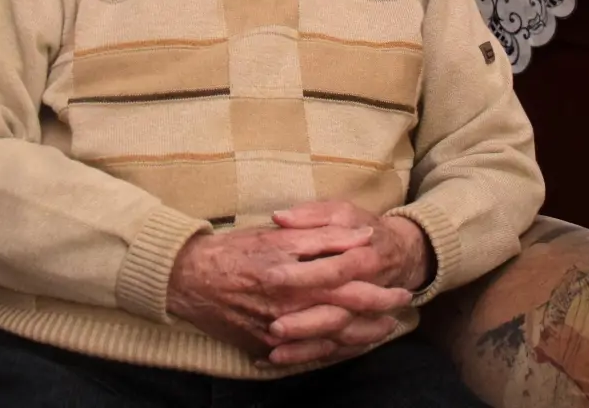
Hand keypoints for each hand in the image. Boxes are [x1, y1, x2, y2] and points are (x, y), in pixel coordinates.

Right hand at [165, 224, 411, 361]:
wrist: (187, 279)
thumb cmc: (232, 250)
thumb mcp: (277, 235)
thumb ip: (321, 235)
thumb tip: (360, 237)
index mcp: (292, 273)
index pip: (346, 278)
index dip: (375, 279)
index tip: (396, 278)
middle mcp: (288, 306)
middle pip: (345, 312)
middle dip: (378, 310)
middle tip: (401, 305)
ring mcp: (277, 331)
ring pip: (332, 338)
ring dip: (363, 335)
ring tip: (384, 328)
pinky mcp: (266, 345)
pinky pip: (308, 353)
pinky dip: (333, 351)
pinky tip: (349, 346)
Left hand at [254, 202, 431, 364]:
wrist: (402, 254)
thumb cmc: (365, 229)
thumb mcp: (343, 212)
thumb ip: (312, 215)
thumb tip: (280, 217)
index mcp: (363, 258)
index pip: (334, 271)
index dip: (304, 275)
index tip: (271, 277)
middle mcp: (365, 292)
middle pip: (337, 313)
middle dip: (305, 322)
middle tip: (272, 325)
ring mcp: (363, 315)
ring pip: (335, 338)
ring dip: (305, 344)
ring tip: (272, 345)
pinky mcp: (356, 330)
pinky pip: (335, 351)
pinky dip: (307, 356)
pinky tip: (276, 357)